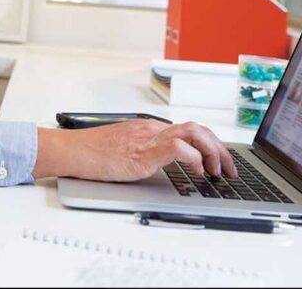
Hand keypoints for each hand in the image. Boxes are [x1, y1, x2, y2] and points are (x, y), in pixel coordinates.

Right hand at [32, 119, 236, 181]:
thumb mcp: (126, 151)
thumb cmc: (91, 153)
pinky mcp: (142, 152)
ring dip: (212, 152)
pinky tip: (197, 173)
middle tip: (230, 170)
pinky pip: (176, 148)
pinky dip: (193, 159)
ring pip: (193, 133)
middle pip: (198, 128)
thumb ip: (146, 153)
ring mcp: (148, 138)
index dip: (212, 145)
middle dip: (220, 149)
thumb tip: (166, 166)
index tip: (222, 162)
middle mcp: (152, 129)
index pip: (191, 130)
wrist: (72, 150)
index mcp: (150, 128)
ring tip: (217, 171)